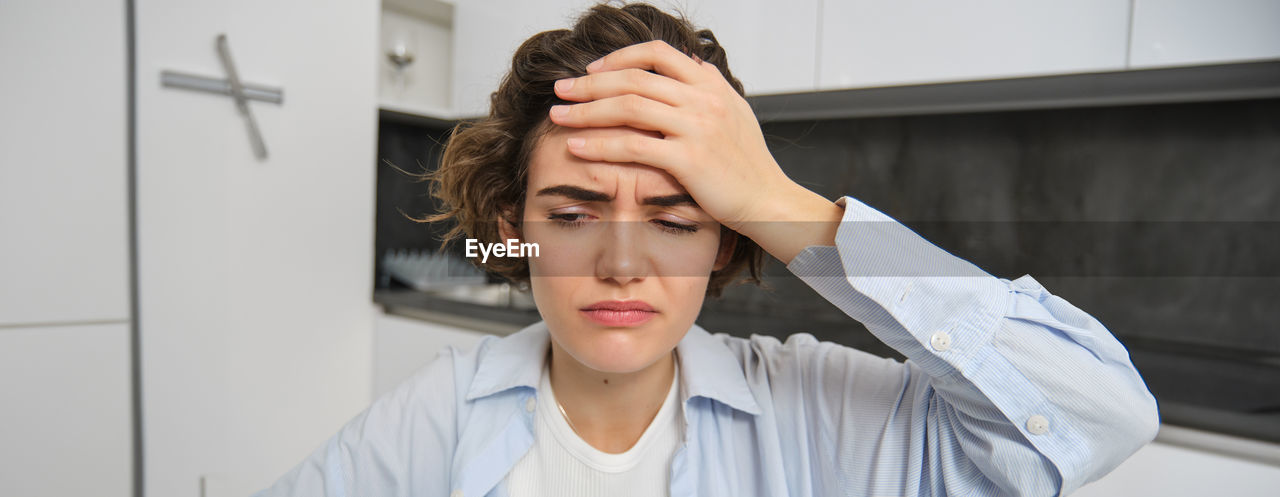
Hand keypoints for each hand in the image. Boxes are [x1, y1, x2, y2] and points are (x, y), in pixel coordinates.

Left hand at [548, 40, 842, 262]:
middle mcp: (703, 99)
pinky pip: (632, 146)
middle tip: (560, 89)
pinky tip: (577, 147)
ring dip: (586, 110)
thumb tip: (691, 63)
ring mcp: (696, 128)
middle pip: (634, 78)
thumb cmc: (749, 163)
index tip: (592, 70)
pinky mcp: (688, 160)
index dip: (619, 58)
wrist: (768, 201)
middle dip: (590, 83)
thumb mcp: (735, 112)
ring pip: (628, 107)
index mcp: (711, 84)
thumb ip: (710, 86)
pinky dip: (598, 144)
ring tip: (558, 116)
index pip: (657, 53)